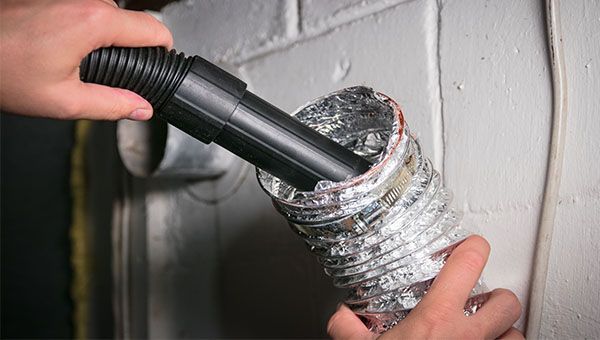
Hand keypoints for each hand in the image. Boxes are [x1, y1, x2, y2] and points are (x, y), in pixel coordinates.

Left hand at [0, 0, 172, 119]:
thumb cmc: (1, 71)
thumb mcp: (64, 101)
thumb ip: (113, 105)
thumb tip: (142, 108)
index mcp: (94, 22)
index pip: (154, 29)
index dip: (163, 50)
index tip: (160, 64)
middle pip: (130, 22)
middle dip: (127, 48)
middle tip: (102, 75)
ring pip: (106, 13)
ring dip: (101, 37)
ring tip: (71, 60)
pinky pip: (83, 8)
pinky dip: (81, 27)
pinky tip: (57, 46)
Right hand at [327, 236, 523, 338]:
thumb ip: (347, 329)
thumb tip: (341, 317)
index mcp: (435, 320)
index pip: (467, 264)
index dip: (473, 248)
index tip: (470, 247)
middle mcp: (467, 337)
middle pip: (506, 301)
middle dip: (496, 297)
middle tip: (480, 301)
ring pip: (515, 333)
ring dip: (503, 330)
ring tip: (485, 332)